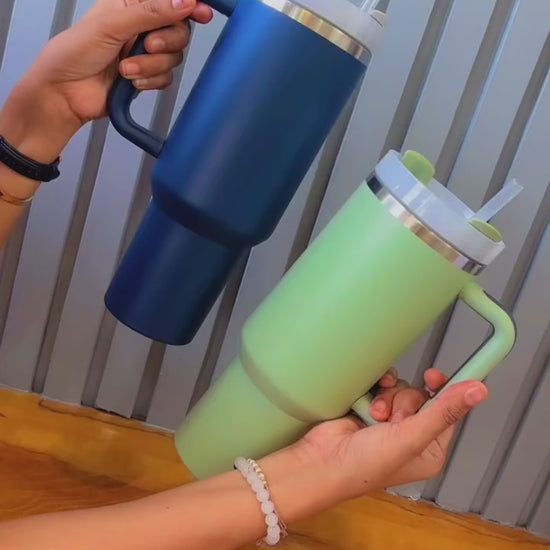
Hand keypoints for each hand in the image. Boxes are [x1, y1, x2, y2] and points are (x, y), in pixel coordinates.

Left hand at [32, 0, 212, 123]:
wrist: (64, 94)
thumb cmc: (74, 54)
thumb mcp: (111, 24)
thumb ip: (150, 12)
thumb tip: (184, 2)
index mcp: (130, 5)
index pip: (168, 0)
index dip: (189, 5)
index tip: (202, 13)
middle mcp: (141, 27)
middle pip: (179, 31)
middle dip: (167, 41)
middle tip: (148, 45)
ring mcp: (145, 54)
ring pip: (173, 58)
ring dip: (151, 66)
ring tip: (126, 69)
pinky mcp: (147, 78)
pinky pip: (166, 79)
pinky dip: (150, 81)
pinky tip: (130, 81)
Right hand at [290, 369, 487, 500]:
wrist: (321, 460)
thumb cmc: (365, 464)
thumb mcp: (410, 438)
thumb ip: (443, 411)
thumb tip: (479, 391)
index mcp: (429, 449)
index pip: (448, 411)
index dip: (443, 392)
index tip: (433, 375)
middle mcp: (412, 435)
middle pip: (422, 396)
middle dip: (404, 402)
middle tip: (393, 418)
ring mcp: (389, 422)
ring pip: (401, 389)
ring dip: (387, 398)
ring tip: (373, 415)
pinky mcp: (370, 409)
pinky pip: (382, 387)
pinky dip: (374, 391)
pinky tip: (365, 402)